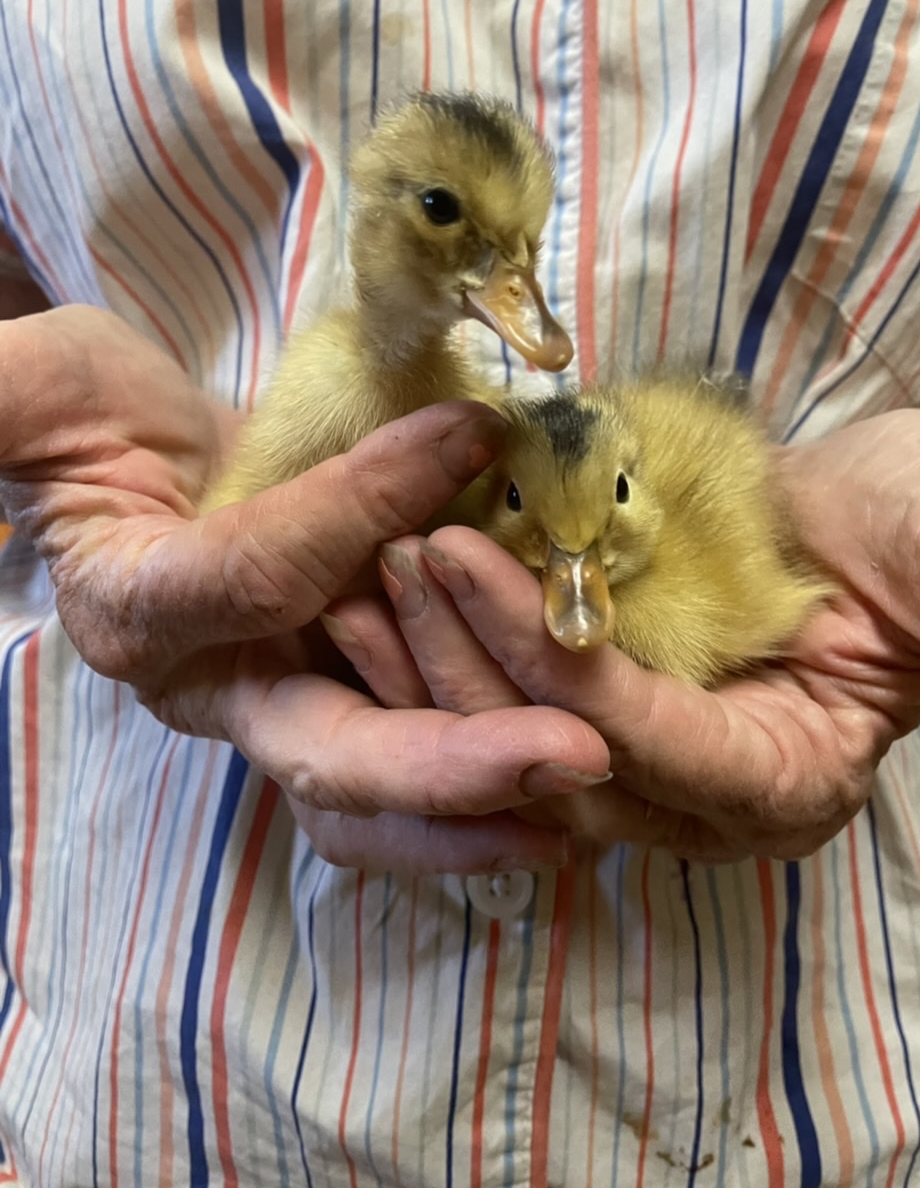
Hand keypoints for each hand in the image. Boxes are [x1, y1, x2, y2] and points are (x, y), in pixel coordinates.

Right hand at [0, 307, 611, 872]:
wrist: (142, 458)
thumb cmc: (86, 420)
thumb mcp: (48, 391)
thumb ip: (32, 397)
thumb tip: (123, 393)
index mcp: (139, 619)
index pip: (249, 582)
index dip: (350, 515)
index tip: (467, 437)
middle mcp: (219, 689)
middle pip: (331, 758)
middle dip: (451, 767)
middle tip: (575, 757)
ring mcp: (291, 694)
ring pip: (382, 791)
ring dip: (484, 796)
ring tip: (595, 782)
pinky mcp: (350, 680)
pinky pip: (417, 739)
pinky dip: (485, 750)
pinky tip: (571, 735)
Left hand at [324, 409, 919, 861]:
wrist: (875, 506)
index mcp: (783, 785)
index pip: (643, 743)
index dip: (554, 663)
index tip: (465, 557)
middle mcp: (701, 801)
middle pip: (555, 762)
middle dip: (466, 667)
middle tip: (397, 558)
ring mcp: (643, 762)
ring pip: (512, 746)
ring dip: (437, 664)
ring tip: (371, 569)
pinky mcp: (604, 715)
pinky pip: (509, 703)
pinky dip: (454, 651)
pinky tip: (395, 588)